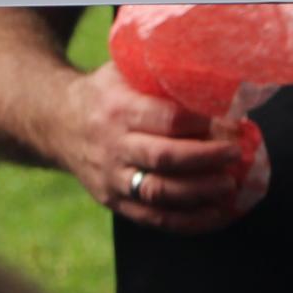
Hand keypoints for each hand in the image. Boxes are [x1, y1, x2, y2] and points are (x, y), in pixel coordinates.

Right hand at [53, 59, 252, 233]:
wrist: (57, 122)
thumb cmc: (106, 92)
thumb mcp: (125, 70)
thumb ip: (163, 74)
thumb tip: (221, 77)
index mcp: (119, 108)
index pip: (165, 119)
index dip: (202, 123)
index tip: (230, 122)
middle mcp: (113, 146)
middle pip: (164, 158)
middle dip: (206, 158)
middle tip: (235, 154)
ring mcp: (112, 178)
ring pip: (158, 193)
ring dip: (200, 193)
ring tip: (230, 185)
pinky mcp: (113, 202)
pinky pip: (152, 219)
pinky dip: (188, 222)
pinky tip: (217, 215)